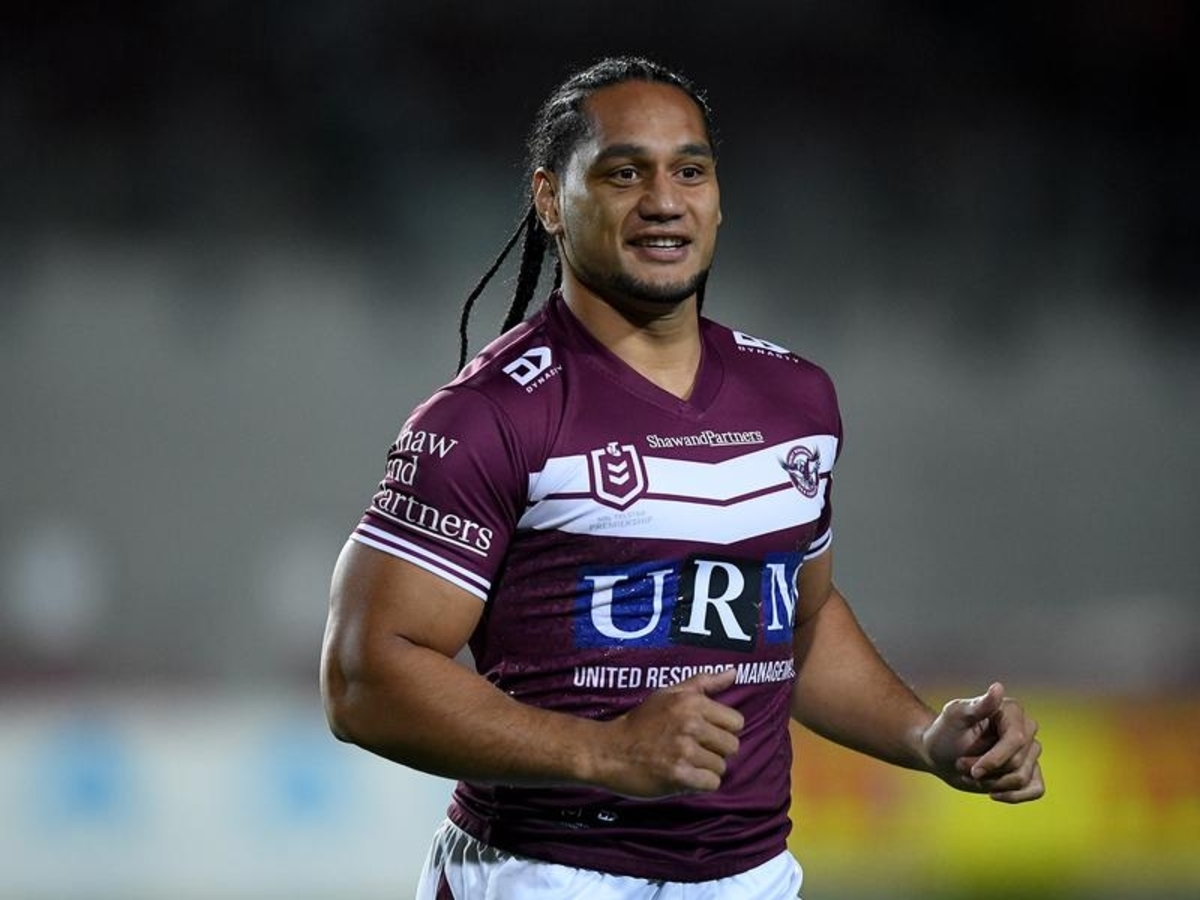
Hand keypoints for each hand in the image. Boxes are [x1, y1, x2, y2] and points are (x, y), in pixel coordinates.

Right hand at [596, 668, 743, 797]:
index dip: (722, 729)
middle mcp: (691, 723)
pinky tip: (682, 776)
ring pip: (721, 767)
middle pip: (732, 746)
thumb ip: (703, 682)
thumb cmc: (641, 722)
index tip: (704, 733)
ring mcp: (684, 750)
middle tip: (693, 750)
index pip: (736, 721)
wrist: (609, 750)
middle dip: (716, 751)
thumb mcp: (668, 694)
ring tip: (683, 762)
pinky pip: (711, 784)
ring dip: (705, 769)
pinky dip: (699, 784)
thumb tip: (734, 672)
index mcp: (692, 701)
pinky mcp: (679, 775)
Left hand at [921, 682, 1044, 802]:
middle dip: (988, 770)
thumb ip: (978, 705)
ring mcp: (1030, 750)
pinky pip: (1036, 789)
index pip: (1015, 741)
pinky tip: (993, 793)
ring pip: (1023, 778)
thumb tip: (998, 687)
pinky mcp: (1030, 770)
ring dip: (992, 783)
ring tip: (972, 773)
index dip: (994, 759)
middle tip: (962, 766)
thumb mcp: (955, 717)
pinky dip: (1014, 796)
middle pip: (1018, 762)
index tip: (971, 768)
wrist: (940, 754)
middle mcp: (1026, 728)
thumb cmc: (945, 732)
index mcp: (1011, 710)